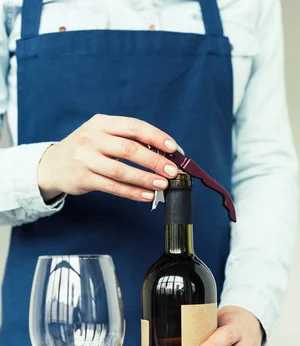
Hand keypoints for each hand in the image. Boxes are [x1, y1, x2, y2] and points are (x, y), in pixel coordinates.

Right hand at [36, 114, 178, 201]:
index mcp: (101, 123)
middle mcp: (92, 139)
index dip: (156, 137)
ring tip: (162, 184)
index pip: (133, 127)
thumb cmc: (86, 149)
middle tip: (172, 171)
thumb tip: (163, 153)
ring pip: (121, 171)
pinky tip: (147, 195)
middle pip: (129, 149)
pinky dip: (133, 192)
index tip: (174, 148)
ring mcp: (86, 159)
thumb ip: (127, 140)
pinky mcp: (84, 179)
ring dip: (145, 179)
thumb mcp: (101, 135)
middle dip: (154, 161)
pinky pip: (114, 187)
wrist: (52, 165)